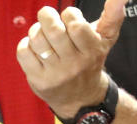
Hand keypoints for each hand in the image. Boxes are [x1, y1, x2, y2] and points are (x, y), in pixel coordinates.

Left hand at [16, 1, 124, 118]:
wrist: (80, 97)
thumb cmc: (91, 60)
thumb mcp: (106, 39)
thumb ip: (113, 15)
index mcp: (91, 51)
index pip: (76, 26)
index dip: (69, 14)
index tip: (68, 15)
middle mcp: (73, 64)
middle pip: (54, 32)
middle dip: (47, 16)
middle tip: (46, 13)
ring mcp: (54, 73)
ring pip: (38, 41)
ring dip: (35, 29)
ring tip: (40, 29)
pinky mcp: (38, 79)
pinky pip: (24, 54)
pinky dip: (25, 44)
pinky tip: (32, 44)